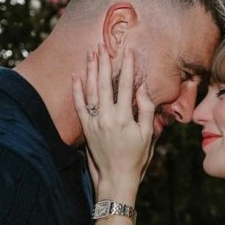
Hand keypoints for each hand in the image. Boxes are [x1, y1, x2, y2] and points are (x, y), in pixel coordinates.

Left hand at [72, 45, 154, 196]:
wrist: (116, 179)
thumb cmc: (136, 158)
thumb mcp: (147, 135)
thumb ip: (145, 110)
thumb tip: (142, 89)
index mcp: (124, 118)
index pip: (127, 86)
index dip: (127, 67)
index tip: (128, 51)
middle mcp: (107, 118)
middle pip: (105, 83)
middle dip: (104, 62)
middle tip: (103, 46)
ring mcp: (94, 123)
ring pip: (90, 91)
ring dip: (91, 70)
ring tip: (91, 53)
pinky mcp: (86, 128)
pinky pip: (79, 105)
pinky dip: (76, 90)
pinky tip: (76, 75)